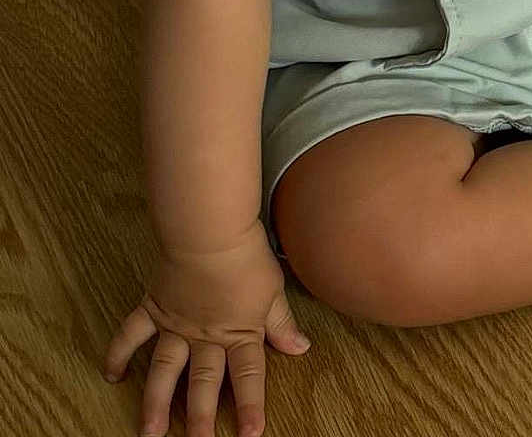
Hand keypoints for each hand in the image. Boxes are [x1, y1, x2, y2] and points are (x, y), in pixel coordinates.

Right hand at [103, 222, 311, 436]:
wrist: (212, 233)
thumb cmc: (247, 257)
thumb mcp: (273, 291)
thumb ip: (282, 323)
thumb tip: (300, 347)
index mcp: (239, 332)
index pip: (248, 376)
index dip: (250, 406)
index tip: (250, 434)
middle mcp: (205, 336)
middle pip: (203, 384)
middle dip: (199, 419)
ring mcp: (176, 325)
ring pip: (164, 372)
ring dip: (155, 403)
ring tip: (149, 434)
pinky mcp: (154, 308)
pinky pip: (130, 335)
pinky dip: (118, 354)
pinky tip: (111, 376)